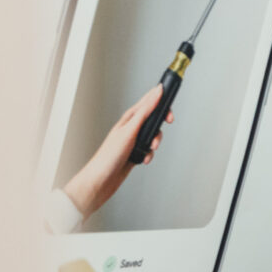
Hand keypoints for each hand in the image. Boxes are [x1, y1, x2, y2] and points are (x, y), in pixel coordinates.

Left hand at [61, 85, 169, 219]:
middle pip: (154, 119)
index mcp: (129, 117)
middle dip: (162, 124)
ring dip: (155, 142)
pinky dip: (149, 154)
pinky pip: (149, 150)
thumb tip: (156, 93)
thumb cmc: (110, 154)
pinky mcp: (135, 152)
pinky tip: (143, 159)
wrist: (102, 178)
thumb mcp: (131, 129)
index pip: (148, 102)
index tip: (169, 105)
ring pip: (154, 135)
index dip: (161, 100)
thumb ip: (145, 111)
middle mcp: (132, 127)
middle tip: (166, 124)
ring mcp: (134, 140)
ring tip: (150, 148)